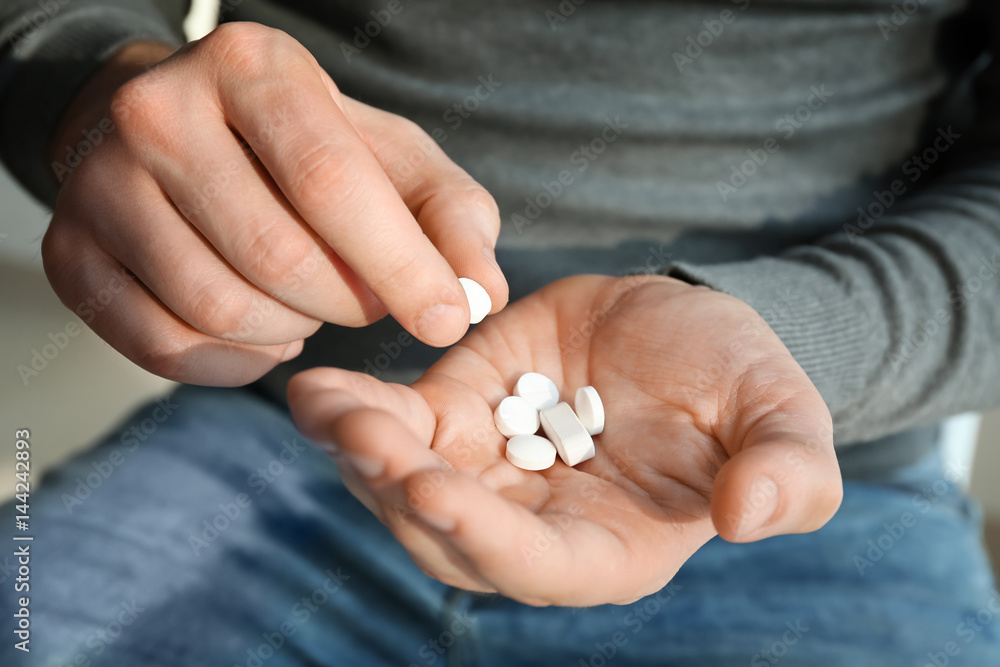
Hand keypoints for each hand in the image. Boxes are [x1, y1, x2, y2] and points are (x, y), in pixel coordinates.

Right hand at [42, 23, 506, 384]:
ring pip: (218, 309)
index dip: (401, 267)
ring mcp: (101, 184)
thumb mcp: (392, 156)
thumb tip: (481, 294)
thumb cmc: (301, 145)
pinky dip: (233, 362)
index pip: (330, 183)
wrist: (177, 126)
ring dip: (292, 332)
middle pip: (275, 257)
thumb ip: (450, 215)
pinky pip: (164, 346)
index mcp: (252, 69)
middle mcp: (160, 114)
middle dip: (347, 304)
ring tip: (313, 308)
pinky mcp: (71, 253)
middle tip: (369, 301)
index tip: (449, 320)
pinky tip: (266, 334)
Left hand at [288, 274, 841, 605]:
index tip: (438, 492)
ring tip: (330, 409)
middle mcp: (534, 526)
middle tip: (368, 441)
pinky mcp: (455, 418)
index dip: (487, 541)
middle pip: (450, 540)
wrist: (680, 325)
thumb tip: (749, 521)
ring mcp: (486, 474)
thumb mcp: (782, 415)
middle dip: (402, 498)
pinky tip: (314, 392)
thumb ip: (786, 472)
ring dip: (362, 458)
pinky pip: (394, 429)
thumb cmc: (738, 380)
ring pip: (404, 491)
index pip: (539, 568)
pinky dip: (351, 415)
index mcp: (611, 548)